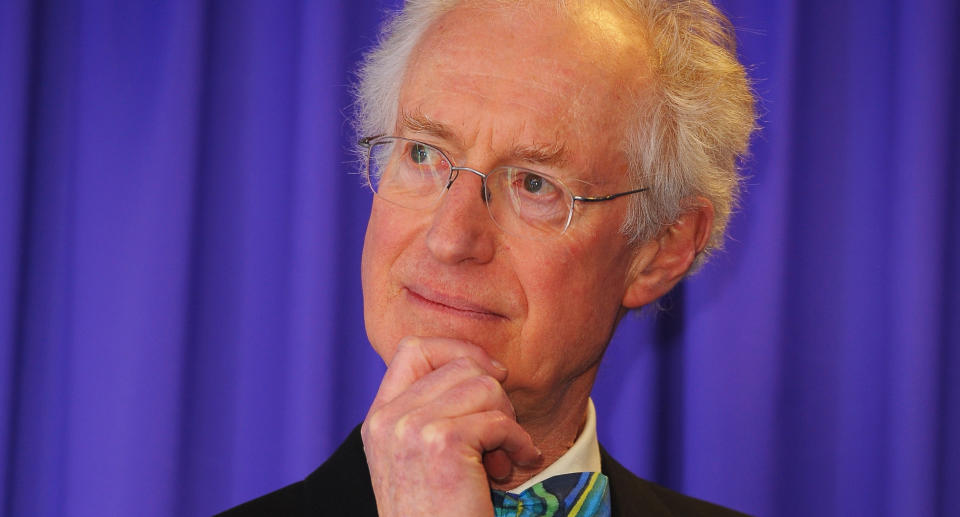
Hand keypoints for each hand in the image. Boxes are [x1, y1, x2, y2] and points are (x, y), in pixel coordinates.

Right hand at [361, 336, 541, 516]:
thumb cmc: (441, 514)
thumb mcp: (425, 457)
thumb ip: (438, 412)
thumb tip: (488, 368)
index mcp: (379, 419)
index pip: (414, 348)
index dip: (459, 351)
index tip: (488, 377)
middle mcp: (388, 419)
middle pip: (460, 364)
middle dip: (493, 396)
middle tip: (498, 436)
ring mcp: (411, 428)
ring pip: (484, 386)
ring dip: (507, 421)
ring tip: (502, 458)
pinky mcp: (442, 444)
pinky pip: (499, 419)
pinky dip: (519, 442)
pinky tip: (515, 466)